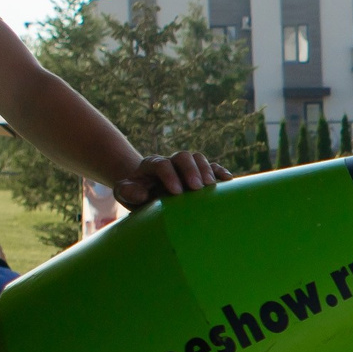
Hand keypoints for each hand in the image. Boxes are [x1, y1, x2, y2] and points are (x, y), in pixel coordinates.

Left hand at [114, 152, 230, 206]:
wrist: (145, 191)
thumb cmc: (135, 194)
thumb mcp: (125, 193)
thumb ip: (128, 191)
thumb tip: (142, 193)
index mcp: (152, 164)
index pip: (162, 164)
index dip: (169, 175)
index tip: (176, 192)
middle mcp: (171, 161)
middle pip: (183, 157)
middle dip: (191, 170)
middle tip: (197, 188)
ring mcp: (186, 166)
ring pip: (198, 158)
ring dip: (206, 170)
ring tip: (211, 187)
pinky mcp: (198, 172)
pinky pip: (212, 166)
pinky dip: (220, 171)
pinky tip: (227, 180)